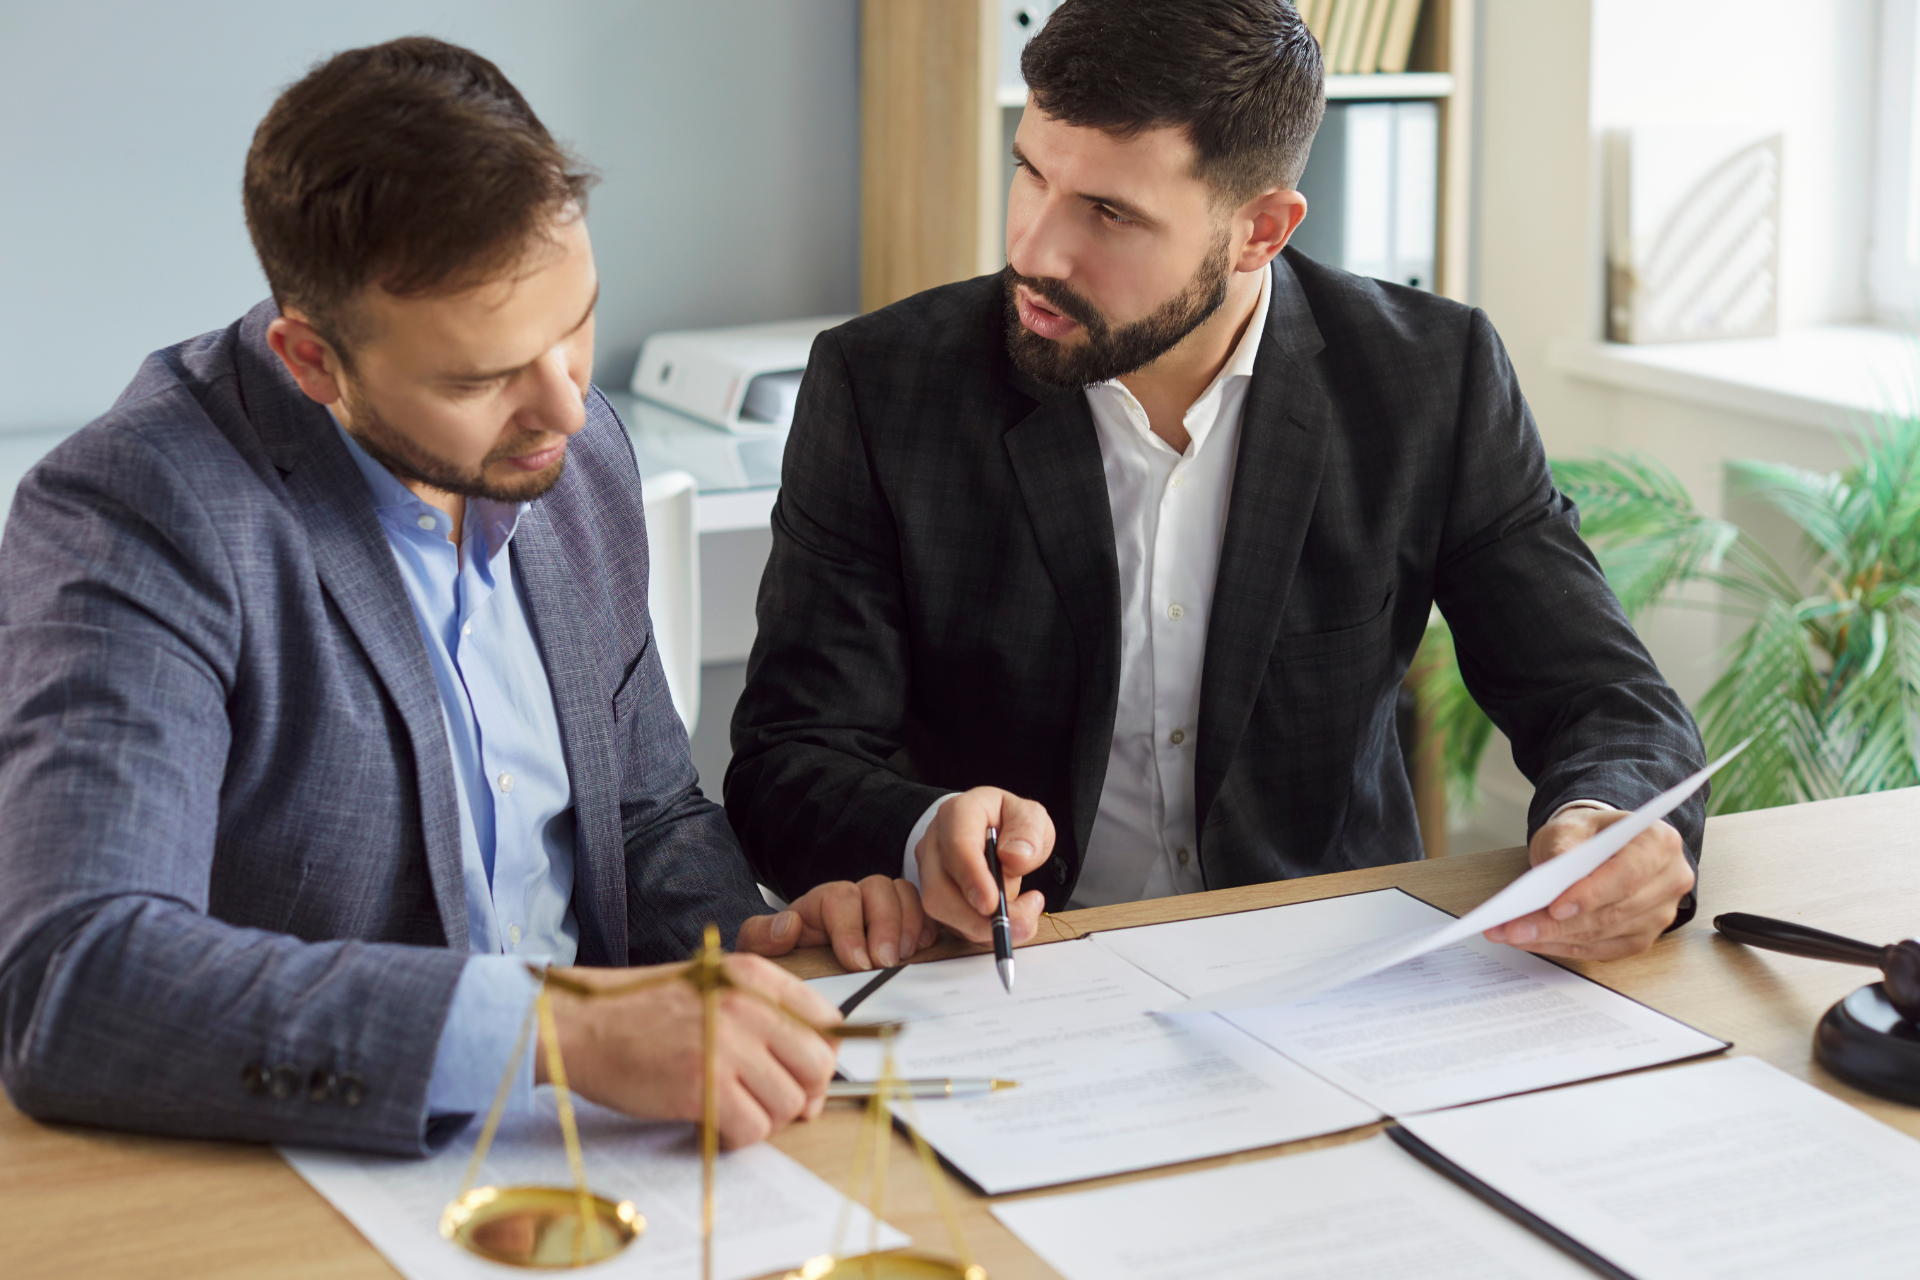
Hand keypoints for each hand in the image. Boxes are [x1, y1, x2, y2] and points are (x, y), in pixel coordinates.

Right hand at [541, 954, 841, 1148]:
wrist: (583, 1025)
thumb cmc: (643, 1013)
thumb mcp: (715, 989)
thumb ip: (763, 1012)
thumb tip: (813, 1064)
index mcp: (755, 977)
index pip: (828, 1021)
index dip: (822, 1058)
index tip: (805, 1075)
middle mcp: (748, 1005)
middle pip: (818, 1066)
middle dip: (803, 1094)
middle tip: (774, 1103)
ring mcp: (726, 1044)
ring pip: (789, 1103)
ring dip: (766, 1118)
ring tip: (732, 1108)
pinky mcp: (703, 1085)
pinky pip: (753, 1128)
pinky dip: (739, 1136)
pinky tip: (714, 1123)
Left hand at [736, 876, 936, 971]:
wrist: (800, 973)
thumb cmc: (785, 961)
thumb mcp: (759, 950)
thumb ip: (761, 935)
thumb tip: (788, 925)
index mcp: (820, 903)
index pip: (840, 898)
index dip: (851, 928)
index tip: (858, 962)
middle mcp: (853, 899)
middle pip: (878, 888)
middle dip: (885, 925)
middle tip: (886, 962)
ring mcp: (879, 909)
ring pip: (904, 893)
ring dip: (909, 923)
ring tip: (905, 956)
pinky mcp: (902, 924)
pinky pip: (924, 909)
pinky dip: (927, 926)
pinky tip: (921, 950)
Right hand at [913, 787, 1053, 946]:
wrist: (990, 830)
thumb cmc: (1007, 822)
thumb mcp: (1031, 816)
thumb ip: (1028, 831)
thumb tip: (1015, 857)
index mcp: (959, 813)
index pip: (957, 846)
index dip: (973, 878)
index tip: (992, 903)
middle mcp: (935, 842)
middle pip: (939, 890)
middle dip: (978, 919)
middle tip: (1021, 924)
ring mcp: (928, 871)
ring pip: (942, 911)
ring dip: (983, 928)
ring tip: (1022, 919)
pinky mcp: (933, 896)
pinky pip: (948, 924)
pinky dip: (979, 933)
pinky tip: (1003, 924)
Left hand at [1482, 808, 1693, 959]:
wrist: (1601, 845)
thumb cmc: (1589, 834)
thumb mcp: (1570, 826)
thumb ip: (1564, 847)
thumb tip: (1551, 881)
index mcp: (1659, 842)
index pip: (1627, 874)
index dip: (1591, 894)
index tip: (1554, 907)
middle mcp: (1669, 880)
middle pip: (1613, 911)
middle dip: (1558, 924)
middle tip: (1514, 928)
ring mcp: (1660, 913)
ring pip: (1603, 935)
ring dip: (1554, 939)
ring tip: (1512, 934)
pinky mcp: (1643, 937)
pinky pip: (1601, 950)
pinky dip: (1564, 947)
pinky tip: (1534, 942)